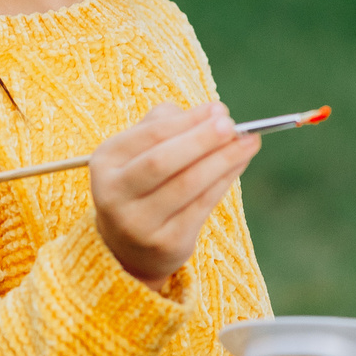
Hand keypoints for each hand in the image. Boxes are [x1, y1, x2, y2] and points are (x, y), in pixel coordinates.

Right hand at [89, 102, 258, 290]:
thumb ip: (169, 124)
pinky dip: (224, 181)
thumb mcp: (140, 152)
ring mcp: (138, 223)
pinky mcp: (165, 243)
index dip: (188, 121)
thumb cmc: (142, 184)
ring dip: (223, 160)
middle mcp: (115, 194)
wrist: (127, 246)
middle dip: (202, 140)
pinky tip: (239, 164)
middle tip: (232, 126)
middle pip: (162, 161)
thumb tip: (213, 113)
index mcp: (106, 161)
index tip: (219, 110)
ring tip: (249, 142)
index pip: (151, 135)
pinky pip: (202, 206)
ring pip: (187, 184)